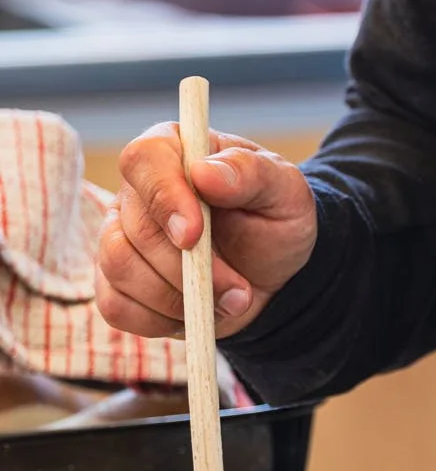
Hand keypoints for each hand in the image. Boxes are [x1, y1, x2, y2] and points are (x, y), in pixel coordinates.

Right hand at [95, 124, 318, 337]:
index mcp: (173, 150)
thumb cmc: (274, 220)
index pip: (144, 160)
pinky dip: (160, 320)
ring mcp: (118, 236)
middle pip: (134, 227)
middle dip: (188, 268)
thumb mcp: (284, 191)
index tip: (194, 235)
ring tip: (228, 302)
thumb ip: (250, 173)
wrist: (272, 273)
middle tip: (238, 290)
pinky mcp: (115, 282)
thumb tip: (204, 172)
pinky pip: (117, 306)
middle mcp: (137, 190)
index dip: (164, 198)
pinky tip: (195, 314)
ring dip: (177, 297)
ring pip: (120, 267)